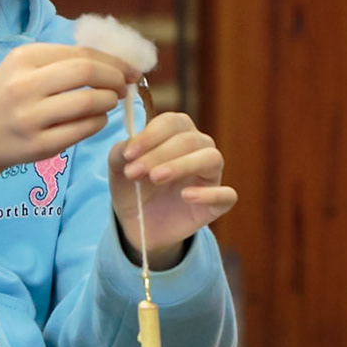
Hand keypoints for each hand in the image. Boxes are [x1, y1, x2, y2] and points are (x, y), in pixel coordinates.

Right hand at [0, 43, 135, 207]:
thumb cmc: (5, 96)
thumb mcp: (22, 68)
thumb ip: (61, 61)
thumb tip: (115, 61)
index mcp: (23, 59)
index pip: (82, 54)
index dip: (114, 61)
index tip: (130, 70)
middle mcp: (23, 86)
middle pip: (87, 73)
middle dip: (115, 79)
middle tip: (123, 87)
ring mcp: (30, 118)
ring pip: (89, 103)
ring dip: (109, 103)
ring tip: (107, 104)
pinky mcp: (38, 145)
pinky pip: (83, 130)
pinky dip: (98, 123)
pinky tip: (94, 120)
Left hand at [108, 111, 236, 263]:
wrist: (138, 224)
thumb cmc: (134, 187)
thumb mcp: (120, 169)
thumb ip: (121, 153)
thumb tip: (129, 145)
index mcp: (177, 134)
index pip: (173, 122)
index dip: (151, 135)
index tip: (128, 154)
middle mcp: (199, 149)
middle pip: (190, 139)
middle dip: (159, 154)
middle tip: (135, 172)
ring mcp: (211, 176)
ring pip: (211, 158)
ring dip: (183, 165)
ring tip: (156, 177)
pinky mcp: (217, 203)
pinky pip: (227, 195)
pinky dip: (209, 194)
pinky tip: (186, 196)